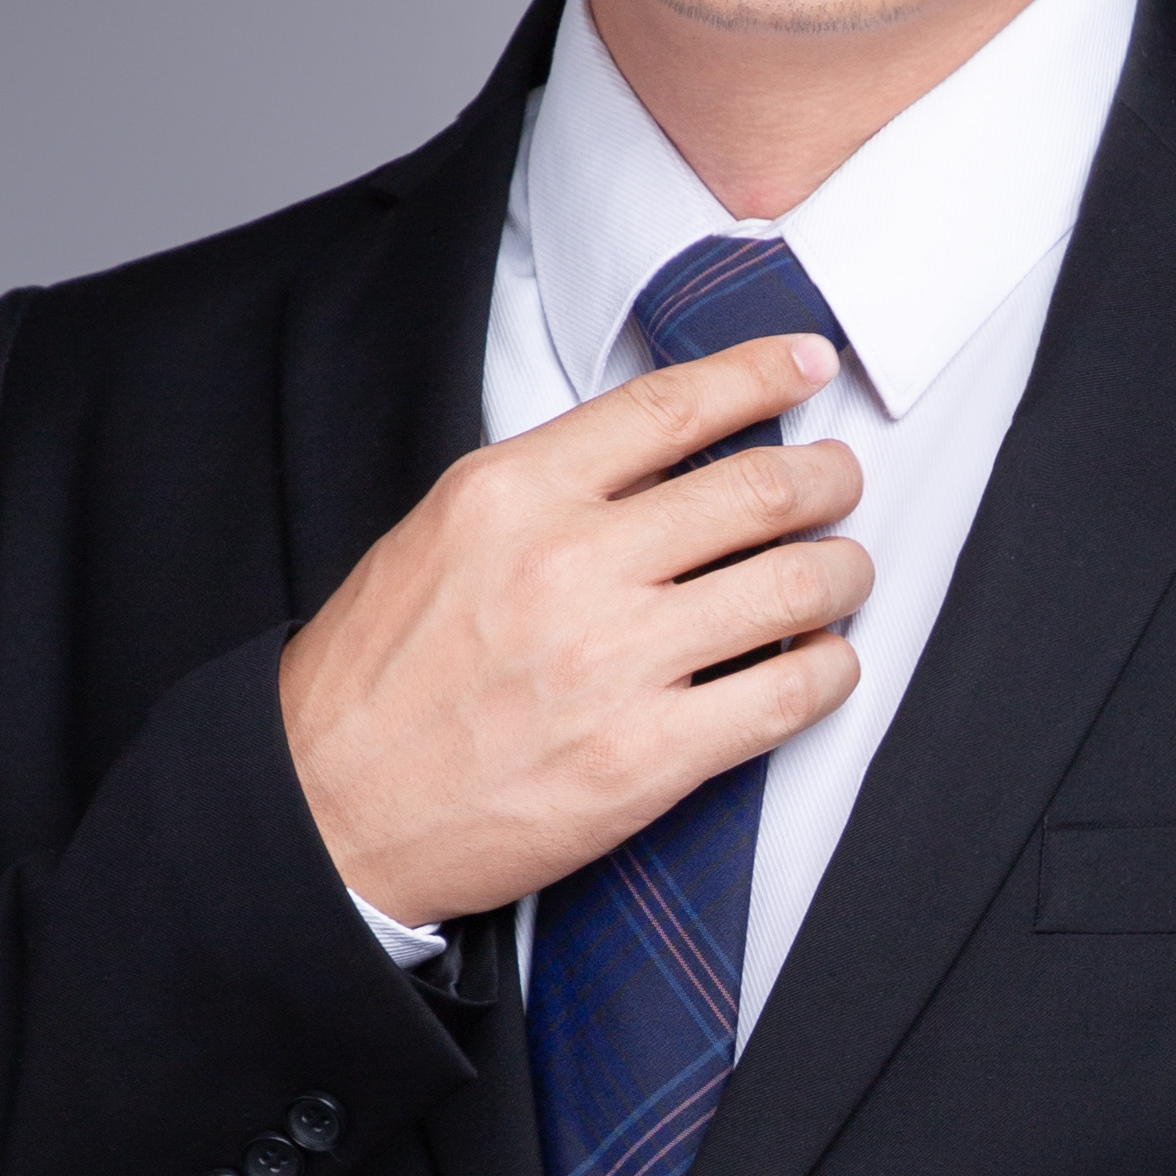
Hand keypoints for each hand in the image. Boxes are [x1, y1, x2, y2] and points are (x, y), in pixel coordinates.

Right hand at [279, 334, 869, 931]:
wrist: (330, 813)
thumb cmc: (380, 678)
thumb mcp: (442, 536)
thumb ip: (548, 489)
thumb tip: (665, 456)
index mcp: (511, 494)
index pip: (671, 406)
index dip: (762, 373)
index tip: (808, 362)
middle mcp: (569, 564)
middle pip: (756, 490)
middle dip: (827, 477)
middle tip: (841, 481)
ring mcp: (613, 663)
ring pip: (794, 585)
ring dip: (845, 571)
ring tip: (846, 572)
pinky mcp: (645, 757)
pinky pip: (787, 694)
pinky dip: (830, 670)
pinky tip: (827, 663)